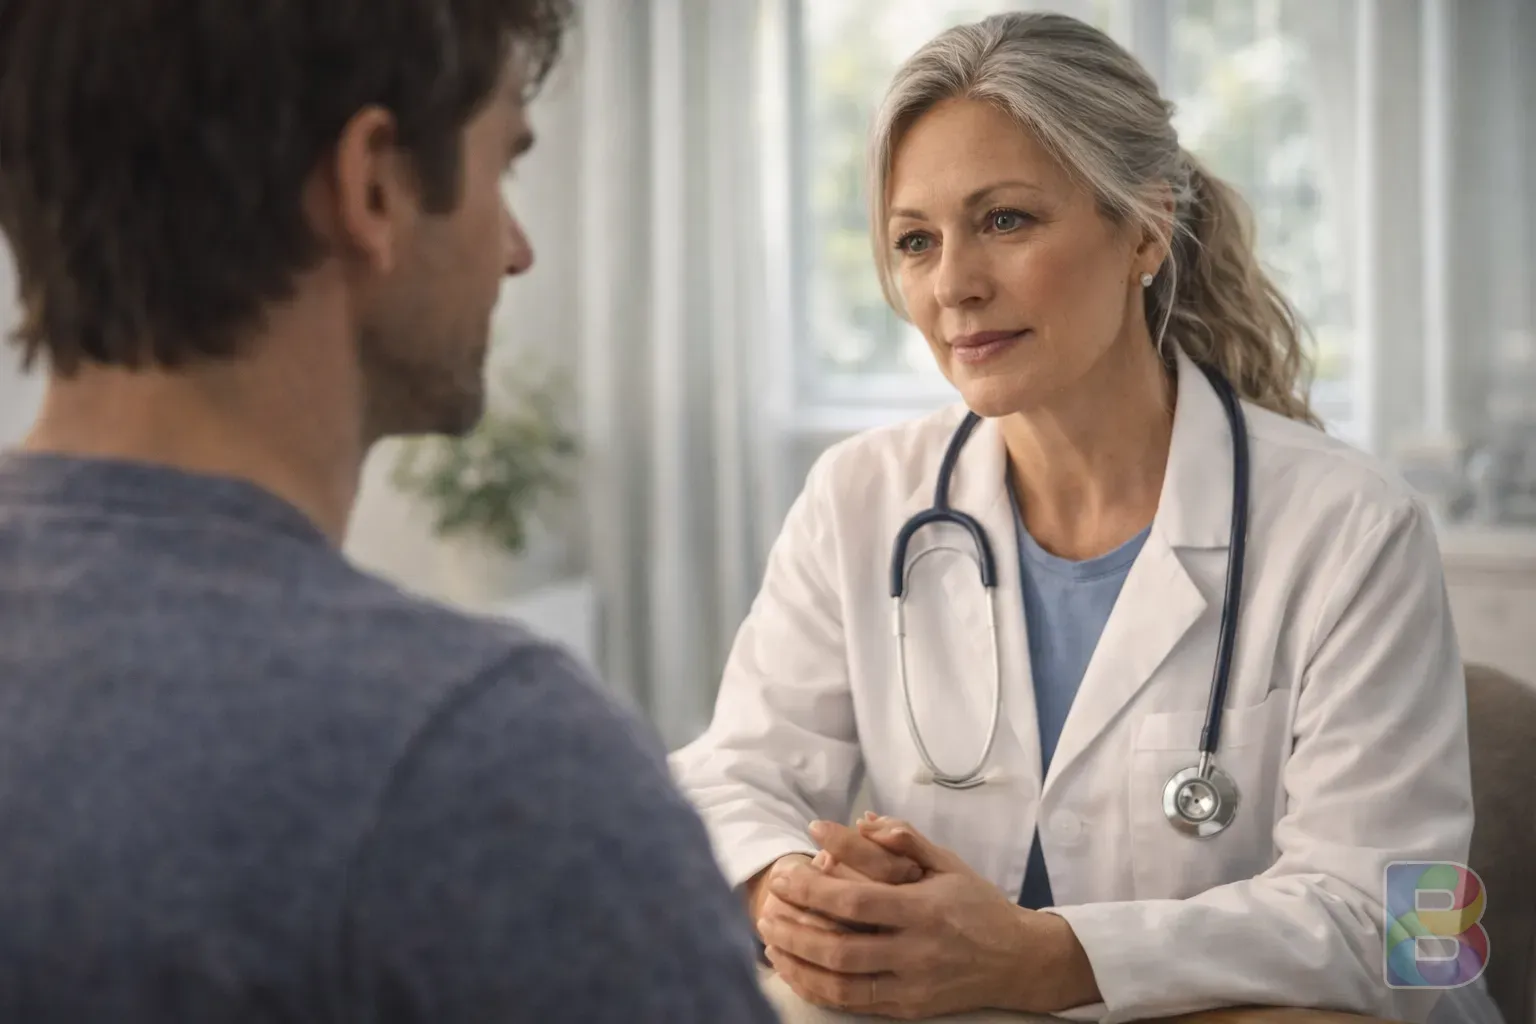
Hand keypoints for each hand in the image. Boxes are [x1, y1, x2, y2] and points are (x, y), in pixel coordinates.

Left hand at [760, 818, 1100, 1018]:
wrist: (1018, 960)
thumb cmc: (977, 904)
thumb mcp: (948, 863)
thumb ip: (905, 839)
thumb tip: (863, 819)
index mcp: (923, 910)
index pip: (856, 901)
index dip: (813, 890)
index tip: (784, 876)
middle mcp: (916, 952)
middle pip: (840, 948)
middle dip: (794, 930)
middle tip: (766, 911)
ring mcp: (911, 985)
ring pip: (841, 984)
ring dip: (798, 964)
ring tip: (770, 942)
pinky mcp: (908, 1008)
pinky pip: (853, 1004)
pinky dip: (818, 989)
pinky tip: (796, 972)